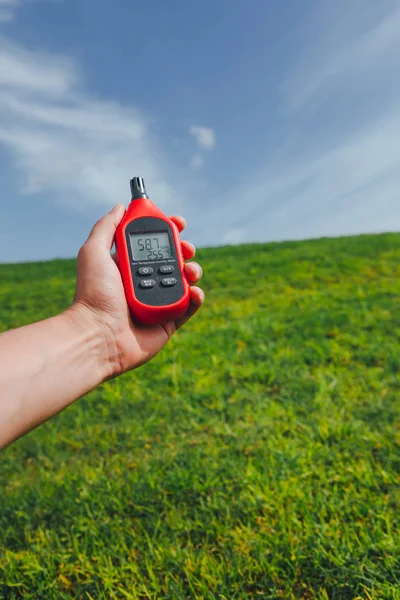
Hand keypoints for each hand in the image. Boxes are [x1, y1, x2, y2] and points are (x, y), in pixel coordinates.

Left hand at [71, 204, 203, 376]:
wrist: (98, 335)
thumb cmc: (93, 295)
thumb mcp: (93, 252)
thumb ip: (106, 228)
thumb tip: (121, 207)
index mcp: (128, 266)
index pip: (151, 244)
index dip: (166, 231)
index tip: (178, 222)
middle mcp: (143, 283)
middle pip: (172, 260)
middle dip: (184, 249)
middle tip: (187, 248)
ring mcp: (157, 302)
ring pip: (184, 282)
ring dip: (193, 271)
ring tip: (191, 271)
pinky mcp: (167, 323)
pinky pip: (189, 307)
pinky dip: (196, 298)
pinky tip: (194, 291)